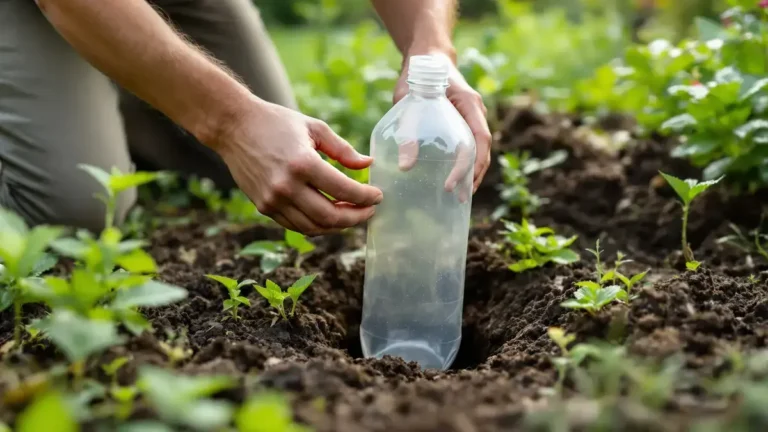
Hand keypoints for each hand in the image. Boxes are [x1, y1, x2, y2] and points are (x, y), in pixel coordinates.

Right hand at [214, 97, 382, 235]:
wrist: (233, 126)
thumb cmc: (276, 122)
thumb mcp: (314, 127)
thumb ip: (343, 149)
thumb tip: (368, 165)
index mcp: (303, 163)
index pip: (344, 190)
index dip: (366, 197)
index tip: (378, 196)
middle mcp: (287, 186)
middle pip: (331, 217)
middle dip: (356, 217)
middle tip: (369, 210)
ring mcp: (273, 200)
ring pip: (314, 227)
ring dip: (338, 226)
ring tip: (351, 214)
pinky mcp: (264, 207)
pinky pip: (296, 225)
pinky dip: (317, 225)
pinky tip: (329, 215)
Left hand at [393, 54, 491, 193]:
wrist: (427, 57)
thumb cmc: (417, 75)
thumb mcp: (408, 99)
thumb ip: (408, 128)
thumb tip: (405, 166)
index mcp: (469, 104)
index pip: (478, 140)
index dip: (469, 165)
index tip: (452, 184)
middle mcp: (475, 113)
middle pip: (483, 150)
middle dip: (474, 176)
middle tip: (460, 200)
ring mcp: (471, 118)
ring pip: (479, 151)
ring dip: (472, 174)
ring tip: (460, 197)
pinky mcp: (463, 124)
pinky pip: (470, 147)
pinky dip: (466, 165)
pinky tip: (455, 180)